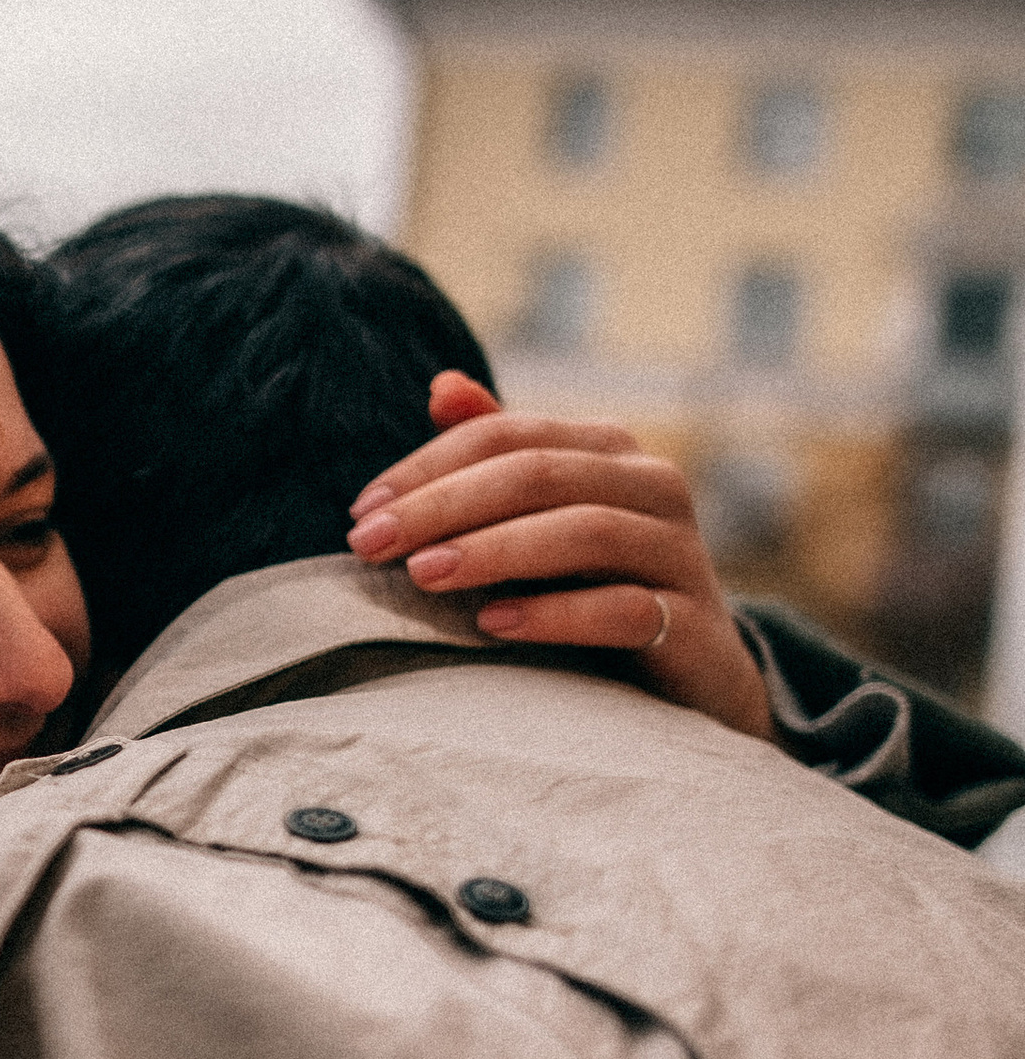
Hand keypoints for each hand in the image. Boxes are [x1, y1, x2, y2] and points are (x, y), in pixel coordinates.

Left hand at [345, 375, 773, 742]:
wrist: (695, 671)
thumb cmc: (599, 583)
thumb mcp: (546, 516)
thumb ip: (499, 454)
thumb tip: (441, 386)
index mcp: (609, 450)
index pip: (507, 437)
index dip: (428, 467)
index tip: (362, 511)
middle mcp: (654, 485)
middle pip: (538, 474)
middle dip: (444, 506)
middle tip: (371, 544)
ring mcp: (680, 552)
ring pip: (585, 532)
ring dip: (494, 551)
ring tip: (423, 574)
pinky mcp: (693, 622)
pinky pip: (625, 608)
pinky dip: (556, 614)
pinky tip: (494, 624)